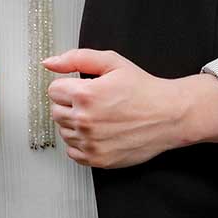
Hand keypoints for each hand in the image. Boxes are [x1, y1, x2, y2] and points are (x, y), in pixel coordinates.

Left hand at [41, 49, 187, 168]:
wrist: (168, 115)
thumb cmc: (143, 89)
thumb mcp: (111, 62)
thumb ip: (76, 58)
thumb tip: (50, 63)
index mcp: (85, 95)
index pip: (53, 90)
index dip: (69, 85)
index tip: (84, 87)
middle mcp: (85, 121)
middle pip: (56, 111)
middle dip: (70, 104)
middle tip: (93, 101)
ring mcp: (91, 143)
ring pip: (63, 131)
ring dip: (75, 123)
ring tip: (98, 115)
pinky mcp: (98, 159)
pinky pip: (72, 152)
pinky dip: (81, 143)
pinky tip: (98, 132)